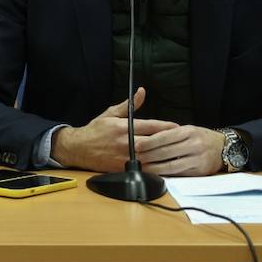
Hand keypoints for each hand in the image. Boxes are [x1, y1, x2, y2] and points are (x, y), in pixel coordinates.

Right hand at [50, 88, 179, 171]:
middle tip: (183, 140)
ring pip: (151, 157)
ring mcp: (124, 157)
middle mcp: (125, 142)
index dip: (166, 126)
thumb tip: (142, 92)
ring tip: (178, 153)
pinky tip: (165, 165)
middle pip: (154, 142)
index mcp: (123, 127)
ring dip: (165, 155)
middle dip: (169, 141)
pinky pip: (143, 169)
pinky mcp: (123, 168)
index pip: (151, 126)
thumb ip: (129, 105)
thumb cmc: (95, 131)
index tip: (178, 127)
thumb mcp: (110, 114)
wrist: (78, 148)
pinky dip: (155, 167)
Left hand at [137, 125, 225, 175]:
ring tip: (142, 168)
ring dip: (155, 168)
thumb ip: (170, 134)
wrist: (225, 147)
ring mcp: (198, 159)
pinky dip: (166, 174)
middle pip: (166, 152)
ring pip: (172, 165)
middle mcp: (194, 144)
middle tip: (135, 158)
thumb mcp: (188, 130)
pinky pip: (179, 173)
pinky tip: (157, 174)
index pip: (165, 137)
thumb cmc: (202, 138)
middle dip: (148, 156)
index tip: (136, 146)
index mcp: (189, 131)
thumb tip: (147, 139)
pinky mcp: (200, 171)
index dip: (149, 142)